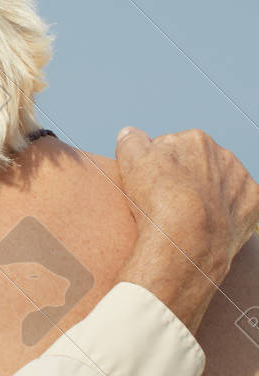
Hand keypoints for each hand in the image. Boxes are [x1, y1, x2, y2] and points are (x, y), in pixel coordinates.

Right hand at [116, 127, 258, 331]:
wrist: (187, 241)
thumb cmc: (158, 202)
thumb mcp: (130, 160)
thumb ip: (131, 140)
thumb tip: (131, 134)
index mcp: (196, 139)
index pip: (172, 148)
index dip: (158, 167)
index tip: (152, 185)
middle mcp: (223, 155)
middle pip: (197, 164)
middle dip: (185, 178)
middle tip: (167, 201)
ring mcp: (241, 180)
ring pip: (219, 183)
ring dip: (207, 193)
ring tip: (188, 215)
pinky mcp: (253, 205)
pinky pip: (237, 204)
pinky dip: (225, 211)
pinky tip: (208, 222)